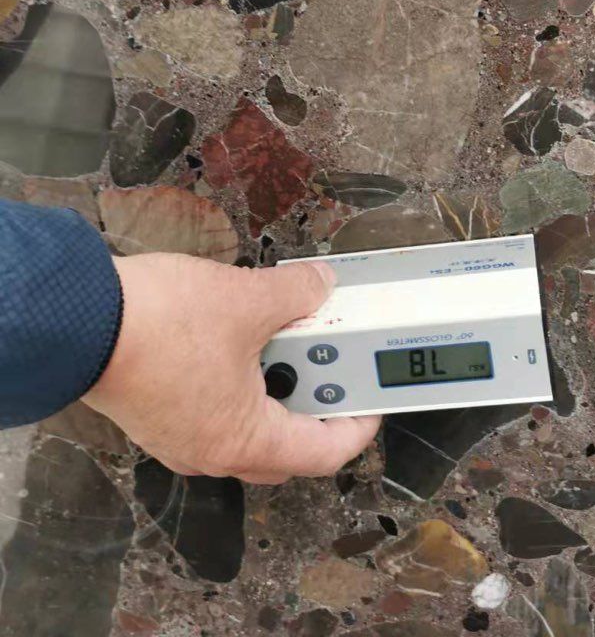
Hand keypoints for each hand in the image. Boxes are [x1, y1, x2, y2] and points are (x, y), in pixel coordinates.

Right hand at [83, 253, 379, 483]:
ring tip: (288, 331)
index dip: (357, 425)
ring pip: (248, 419)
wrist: (80, 321)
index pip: (324, 453)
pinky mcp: (159, 412)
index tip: (371, 400)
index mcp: (245, 440)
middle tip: (330, 354)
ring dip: (275, 380)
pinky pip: (215, 404)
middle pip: (287, 440)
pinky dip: (239, 376)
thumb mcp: (247, 299)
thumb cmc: (157, 326)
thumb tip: (319, 285)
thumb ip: (296, 294)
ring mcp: (181, 435)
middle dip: (315, 395)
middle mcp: (213, 451)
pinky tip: (241, 333)